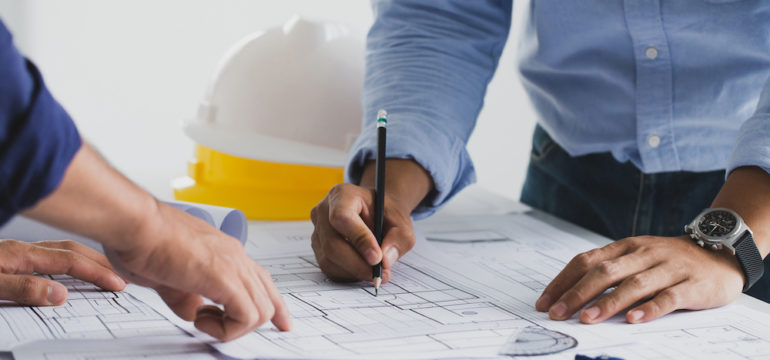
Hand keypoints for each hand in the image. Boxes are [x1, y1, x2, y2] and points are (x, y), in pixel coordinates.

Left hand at [0, 239, 125, 304]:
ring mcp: (17, 252)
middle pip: (72, 249)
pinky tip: (71, 268)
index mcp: (20, 254)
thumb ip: (23, 288)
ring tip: (104, 270)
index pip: (69, 260)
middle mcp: (22, 249)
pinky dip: (70, 260)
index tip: (116, 283)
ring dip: (87, 259)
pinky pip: (51, 254)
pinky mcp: (11, 258)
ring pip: (63, 249)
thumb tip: (60, 294)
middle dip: (100, 262)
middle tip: (121, 276)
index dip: (96, 272)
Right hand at [104, 201, 290, 340]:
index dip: (274, 305)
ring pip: (261, 310)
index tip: (280, 323)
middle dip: (252, 323)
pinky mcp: (223, 277)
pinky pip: (246, 316)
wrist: (133, 222)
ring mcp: (232, 264)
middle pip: (268, 297)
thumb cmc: (141, 238)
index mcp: (224, 252)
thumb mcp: (166, 275)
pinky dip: (227, 328)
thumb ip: (184, 295)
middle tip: (220, 330)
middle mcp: (234, 256)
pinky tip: (201, 320)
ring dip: (233, 327)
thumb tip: (192, 311)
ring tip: (202, 320)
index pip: (261, 280)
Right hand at [310, 183, 415, 282]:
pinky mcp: (318, 248)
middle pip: (332, 244)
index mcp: (342, 195)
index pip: (342, 218)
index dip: (359, 240)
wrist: (376, 213)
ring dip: (354, 271)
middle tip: (380, 274)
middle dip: (358, 264)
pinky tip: (364, 269)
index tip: (377, 258)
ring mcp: (317, 231)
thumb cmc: (386, 214)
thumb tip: (385, 259)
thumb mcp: (401, 221)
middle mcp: (323, 211)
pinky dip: (349, 274)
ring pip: (329, 260)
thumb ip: (399, 238)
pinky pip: (329, 268)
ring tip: (376, 271)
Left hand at [535, 235, 743, 323]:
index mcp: (625, 246)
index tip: (544, 302)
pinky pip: (669, 297)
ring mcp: (668, 268)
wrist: (720, 252)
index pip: (585, 260)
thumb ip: (608, 271)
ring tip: (588, 318)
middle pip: (604, 272)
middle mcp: (643, 254)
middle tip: (557, 313)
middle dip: (577, 294)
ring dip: (608, 302)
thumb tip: (570, 296)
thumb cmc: (668, 260)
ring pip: (633, 284)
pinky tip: (635, 319)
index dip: (563, 281)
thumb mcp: (635, 257)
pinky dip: (650, 308)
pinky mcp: (692, 284)